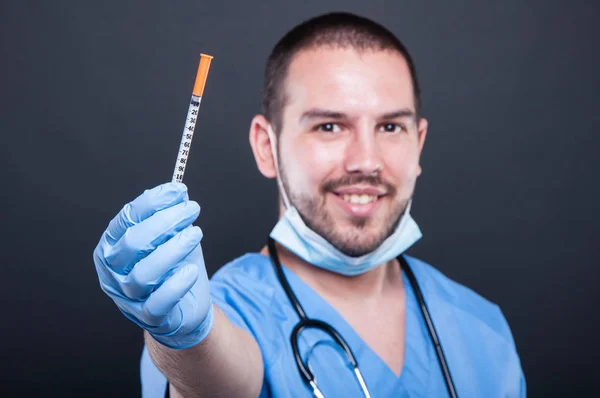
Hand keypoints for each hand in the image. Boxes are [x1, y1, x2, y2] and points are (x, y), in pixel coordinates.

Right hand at [93, 182, 213, 348]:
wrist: (183, 307)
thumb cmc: (173, 267)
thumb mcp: (171, 238)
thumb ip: (170, 217)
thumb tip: (178, 192)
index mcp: (113, 246)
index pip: (126, 219)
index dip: (152, 202)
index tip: (178, 190)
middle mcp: (113, 272)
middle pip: (133, 244)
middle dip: (165, 221)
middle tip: (192, 209)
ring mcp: (127, 297)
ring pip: (143, 273)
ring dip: (173, 249)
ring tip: (196, 233)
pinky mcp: (147, 317)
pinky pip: (157, 303)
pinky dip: (176, 285)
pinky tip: (192, 270)